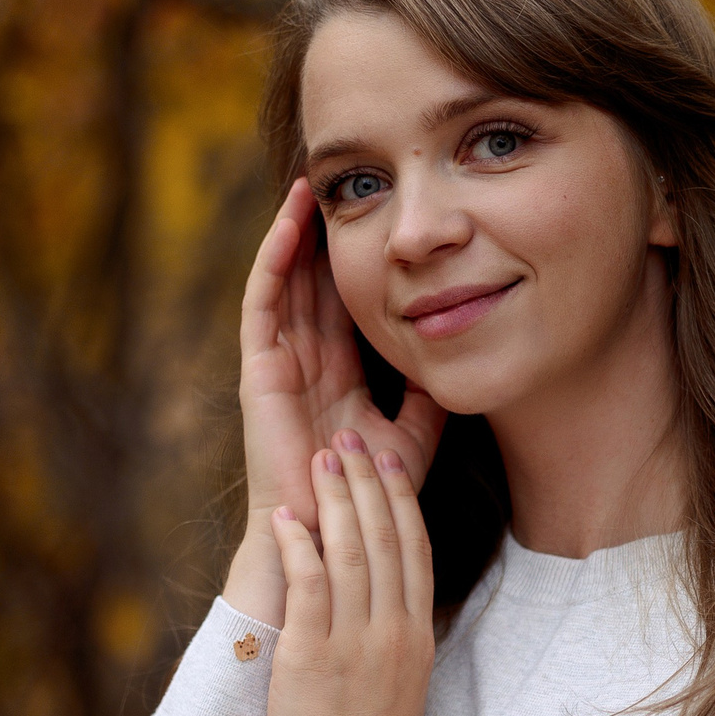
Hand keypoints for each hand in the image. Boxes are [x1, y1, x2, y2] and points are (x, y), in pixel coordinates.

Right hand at [224, 179, 446, 624]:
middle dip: (323, 232)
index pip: (345, 302)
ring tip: (310, 183)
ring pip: (285, 282)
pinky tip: (290, 222)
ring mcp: (279, 364)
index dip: (358, 258)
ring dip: (294, 233)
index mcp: (338, 374)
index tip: (380, 216)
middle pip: (312, 281)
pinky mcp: (259, 371)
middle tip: (343, 179)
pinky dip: (273, 259)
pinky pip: (263, 303)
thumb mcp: (412, 437)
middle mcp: (306, 362)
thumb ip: (427, 397)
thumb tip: (455, 354)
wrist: (330, 536)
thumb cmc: (367, 498)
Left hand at [266, 430, 434, 715]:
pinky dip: (300, 546)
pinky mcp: (313, 657)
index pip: (414, 549)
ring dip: (335, 498)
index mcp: (416, 636)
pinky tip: (288, 516)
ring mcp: (354, 642)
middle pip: (386, 537)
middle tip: (350, 437)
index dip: (400, 499)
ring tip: (320, 457)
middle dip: (367, 481)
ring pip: (351, 551)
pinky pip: (309, 587)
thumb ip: (394, 638)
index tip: (388, 460)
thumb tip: (384, 603)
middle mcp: (392, 631)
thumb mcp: (400, 686)